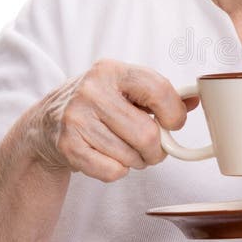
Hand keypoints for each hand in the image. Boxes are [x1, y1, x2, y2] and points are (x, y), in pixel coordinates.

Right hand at [26, 58, 199, 181]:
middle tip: (152, 149)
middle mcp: (92, 90)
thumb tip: (196, 99)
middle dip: (157, 150)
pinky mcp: (66, 145)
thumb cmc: (97, 105)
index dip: (175, 114)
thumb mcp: (125, 89)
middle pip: (147, 134)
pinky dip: (117, 171)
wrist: (45, 123)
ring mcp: (76, 117)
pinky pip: (112, 171)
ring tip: (125, 150)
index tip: (173, 124)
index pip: (159, 91)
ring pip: (131, 156)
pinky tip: (106, 157)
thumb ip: (160, 94)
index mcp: (112, 70)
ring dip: (136, 161)